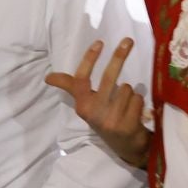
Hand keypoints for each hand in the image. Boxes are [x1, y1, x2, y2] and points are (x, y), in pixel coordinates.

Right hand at [43, 38, 151, 168]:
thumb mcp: (87, 104)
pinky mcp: (127, 126)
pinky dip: (139, 103)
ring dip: (131, 94)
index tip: (99, 42)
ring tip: (127, 106)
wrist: (126, 146)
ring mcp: (110, 120)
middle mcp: (93, 114)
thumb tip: (47, 77)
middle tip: (128, 40)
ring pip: (127, 89)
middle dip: (119, 56)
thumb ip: (71, 87)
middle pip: (109, 78)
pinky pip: (138, 99)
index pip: (81, 79)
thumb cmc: (105, 119)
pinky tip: (135, 114)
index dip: (89, 60)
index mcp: (82, 106)